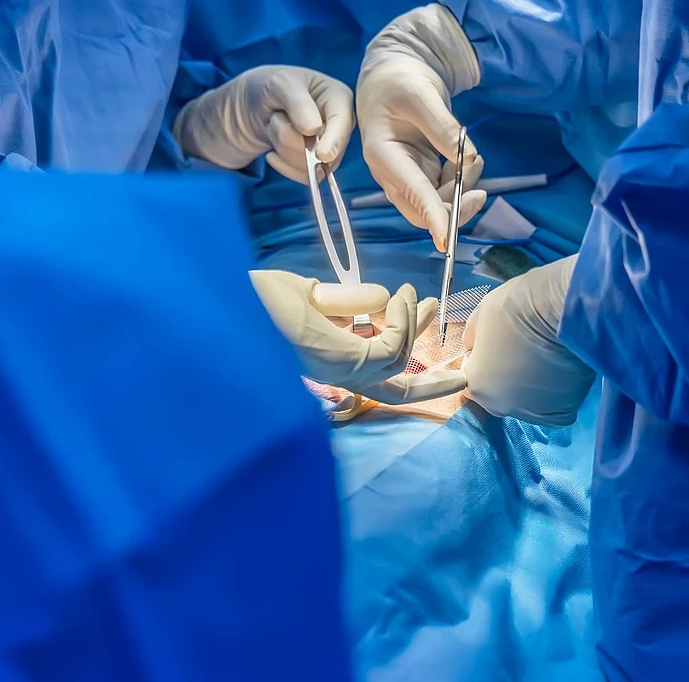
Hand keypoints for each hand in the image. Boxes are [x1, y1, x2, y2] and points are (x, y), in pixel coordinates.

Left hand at [174, 65, 353, 183]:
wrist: (252, 105)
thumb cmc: (268, 86)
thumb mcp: (279, 83)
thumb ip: (297, 103)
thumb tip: (313, 129)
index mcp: (339, 98)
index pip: (343, 123)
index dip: (334, 141)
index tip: (322, 155)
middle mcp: (340, 124)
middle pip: (326, 149)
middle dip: (291, 138)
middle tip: (276, 118)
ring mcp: (330, 146)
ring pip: (313, 166)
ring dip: (283, 148)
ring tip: (274, 126)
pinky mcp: (317, 164)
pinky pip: (305, 178)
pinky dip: (283, 166)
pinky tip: (271, 154)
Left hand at [250, 270, 465, 403]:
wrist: (223, 296)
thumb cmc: (256, 298)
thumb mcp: (311, 295)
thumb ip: (350, 301)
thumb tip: (386, 301)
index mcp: (328, 366)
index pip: (379, 382)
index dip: (413, 376)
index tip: (442, 360)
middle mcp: (334, 376)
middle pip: (395, 393)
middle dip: (434, 386)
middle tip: (465, 375)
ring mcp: (337, 370)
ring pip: (398, 361)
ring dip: (413, 324)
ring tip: (412, 295)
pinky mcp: (339, 360)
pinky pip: (391, 347)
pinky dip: (403, 320)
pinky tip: (400, 297)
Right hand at [357, 4, 487, 250]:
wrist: (392, 79)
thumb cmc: (400, 83)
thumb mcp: (421, 95)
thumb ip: (443, 126)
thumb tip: (467, 157)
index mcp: (382, 155)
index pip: (412, 193)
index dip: (432, 217)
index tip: (447, 240)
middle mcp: (392, 174)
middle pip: (422, 211)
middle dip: (454, 209)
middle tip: (481, 192)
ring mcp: (406, 177)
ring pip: (437, 204)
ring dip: (462, 191)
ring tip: (477, 160)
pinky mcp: (420, 176)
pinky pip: (444, 191)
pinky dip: (461, 182)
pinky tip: (468, 159)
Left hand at [462, 256, 595, 425]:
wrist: (566, 312)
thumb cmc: (519, 308)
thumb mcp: (482, 314)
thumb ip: (474, 338)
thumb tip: (477, 349)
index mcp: (477, 385)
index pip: (471, 380)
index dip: (482, 361)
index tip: (495, 346)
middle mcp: (502, 407)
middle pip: (499, 394)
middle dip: (505, 376)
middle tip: (522, 350)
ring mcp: (533, 413)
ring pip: (527, 401)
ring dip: (531, 384)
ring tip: (545, 357)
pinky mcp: (562, 413)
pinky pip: (553, 404)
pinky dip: (556, 391)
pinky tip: (560, 369)